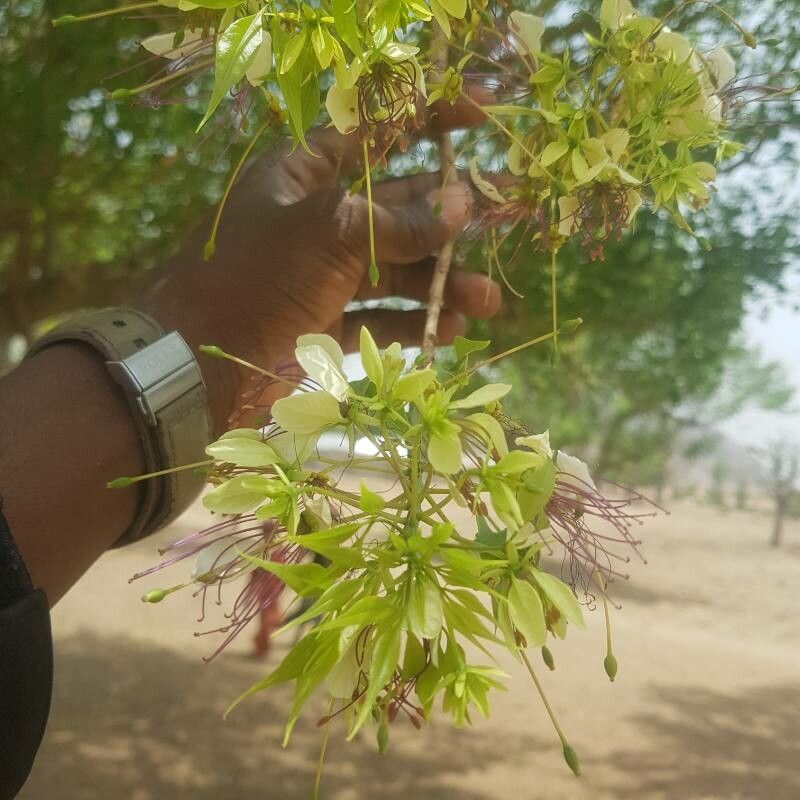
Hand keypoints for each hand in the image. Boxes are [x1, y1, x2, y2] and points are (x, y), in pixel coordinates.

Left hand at [139, 97, 501, 431]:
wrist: (199, 363)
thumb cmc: (257, 278)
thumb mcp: (330, 233)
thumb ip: (398, 222)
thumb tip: (462, 204)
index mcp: (303, 176)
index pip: (374, 132)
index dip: (426, 119)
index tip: (478, 113)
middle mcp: (316, 220)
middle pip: (397, 208)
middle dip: (450, 217)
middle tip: (504, 216)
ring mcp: (322, 274)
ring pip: (395, 270)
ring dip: (440, 282)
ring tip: (486, 299)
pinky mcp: (325, 322)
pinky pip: (379, 317)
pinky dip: (413, 322)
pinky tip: (449, 327)